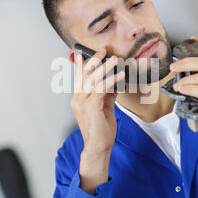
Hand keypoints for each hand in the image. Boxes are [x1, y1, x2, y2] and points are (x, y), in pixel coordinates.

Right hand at [71, 48, 124, 193]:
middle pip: (85, 75)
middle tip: (103, 50)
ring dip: (105, 68)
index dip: (82, 64)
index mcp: (78, 99)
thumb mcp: (104, 107)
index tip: (84, 53)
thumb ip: (106, 94)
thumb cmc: (101, 129)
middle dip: (94, 60)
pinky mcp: (92, 107)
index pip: (79, 78)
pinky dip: (111, 80)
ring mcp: (83, 103)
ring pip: (93, 79)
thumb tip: (113, 82)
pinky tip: (119, 76)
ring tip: (114, 59)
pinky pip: (102, 89)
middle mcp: (78, 99)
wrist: (98, 147)